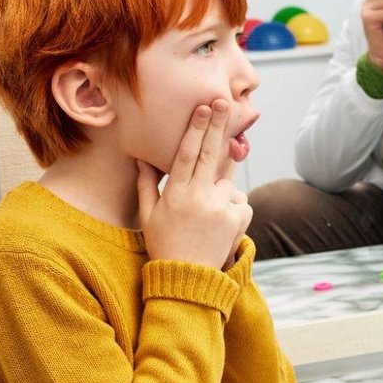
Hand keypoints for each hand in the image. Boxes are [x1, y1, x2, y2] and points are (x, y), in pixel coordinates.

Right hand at [137, 101, 252, 269]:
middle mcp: (199, 197)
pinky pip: (240, 201)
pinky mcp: (238, 218)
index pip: (187, 153)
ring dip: (222, 188)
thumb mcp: (147, 215)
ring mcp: (221, 207)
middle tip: (224, 102)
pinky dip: (232, 206)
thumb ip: (146, 184)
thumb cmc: (164, 244)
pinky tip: (218, 224)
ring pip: (228, 182)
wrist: (188, 279)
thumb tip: (141, 157)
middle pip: (211, 153)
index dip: (196, 128)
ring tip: (206, 215)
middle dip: (218, 126)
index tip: (204, 108)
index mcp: (175, 193)